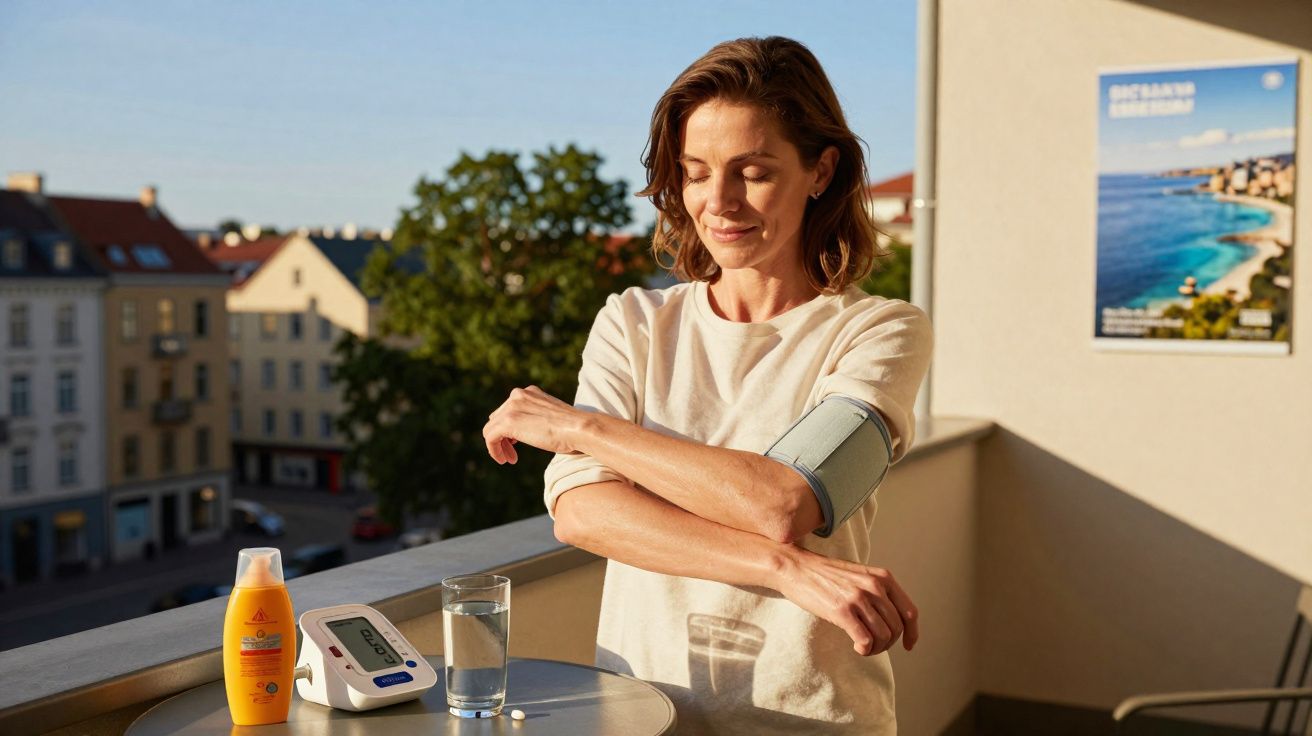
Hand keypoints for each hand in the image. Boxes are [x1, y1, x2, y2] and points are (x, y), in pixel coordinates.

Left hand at [482, 386, 586, 463]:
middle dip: (503, 438)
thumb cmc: (573, 430)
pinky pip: (490, 437)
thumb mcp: (551, 419)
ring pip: (491, 428)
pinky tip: (504, 460)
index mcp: (529, 392)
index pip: (508, 409)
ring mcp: (512, 407)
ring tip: (508, 459)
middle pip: (497, 418)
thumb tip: (529, 431)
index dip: (509, 429)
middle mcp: (518, 395)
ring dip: (499, 446)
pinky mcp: (508, 421)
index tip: (516, 444)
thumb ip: (536, 419)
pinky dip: (494, 450)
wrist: (580, 429)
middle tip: (513, 455)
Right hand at [773, 546, 918, 655]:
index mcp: (882, 577)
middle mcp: (874, 586)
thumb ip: (878, 591)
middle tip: (874, 646)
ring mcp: (858, 598)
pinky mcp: (841, 611)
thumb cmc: (825, 574)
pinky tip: (857, 647)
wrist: (796, 567)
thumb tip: (893, 620)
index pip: (909, 612)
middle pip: (897, 628)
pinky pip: (865, 640)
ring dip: (876, 648)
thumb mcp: (860, 575)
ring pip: (883, 636)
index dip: (912, 633)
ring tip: (864, 646)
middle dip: (888, 643)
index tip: (908, 645)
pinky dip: (865, 649)